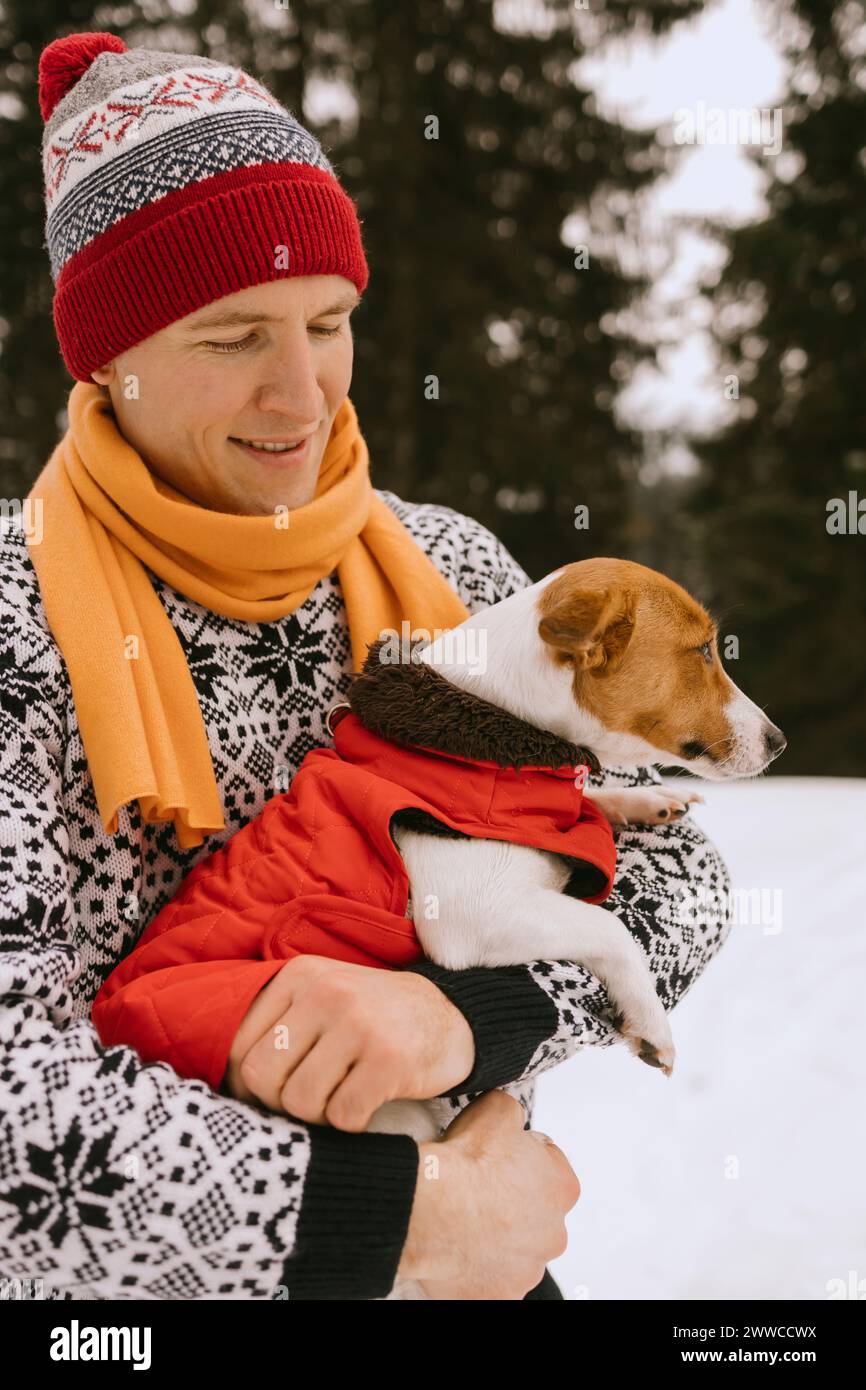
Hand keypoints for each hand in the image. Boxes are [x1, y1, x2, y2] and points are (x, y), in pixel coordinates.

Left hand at [224, 954, 474, 1127]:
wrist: (451, 1016)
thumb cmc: (373, 1018)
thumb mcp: (323, 997)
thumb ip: (277, 1024)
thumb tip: (225, 1085)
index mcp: (300, 975)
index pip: (241, 1046)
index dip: (248, 1085)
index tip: (270, 1096)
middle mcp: (326, 993)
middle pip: (263, 1076)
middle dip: (280, 1102)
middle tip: (309, 1101)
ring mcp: (359, 1025)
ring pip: (300, 1101)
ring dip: (318, 1116)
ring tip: (340, 1099)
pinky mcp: (390, 1060)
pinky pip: (343, 1116)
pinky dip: (351, 1124)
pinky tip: (367, 1104)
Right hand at [398, 1090, 580, 1298]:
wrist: (430, 1207)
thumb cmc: (466, 1165)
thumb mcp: (498, 1109)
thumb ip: (514, 1114)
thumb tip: (510, 1118)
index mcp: (562, 1188)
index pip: (549, 1169)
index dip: (521, 1159)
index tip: (500, 1160)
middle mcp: (553, 1234)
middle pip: (535, 1214)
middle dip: (512, 1205)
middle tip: (479, 1192)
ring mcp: (526, 1269)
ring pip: (514, 1250)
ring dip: (496, 1238)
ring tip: (463, 1221)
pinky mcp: (498, 1295)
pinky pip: (490, 1280)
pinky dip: (477, 1268)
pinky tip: (457, 1248)